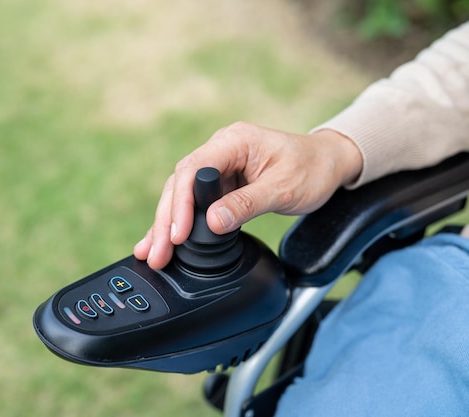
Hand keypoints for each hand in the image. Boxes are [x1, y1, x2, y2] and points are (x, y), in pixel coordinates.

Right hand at [133, 121, 362, 269]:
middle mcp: (220, 150)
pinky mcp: (220, 183)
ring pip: (180, 194)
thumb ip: (247, 204)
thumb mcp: (284, 188)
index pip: (193, 170)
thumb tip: (212, 223)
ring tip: (152, 254)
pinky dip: (180, 222)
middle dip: (166, 220)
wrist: (328, 163)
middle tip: (157, 253)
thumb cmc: (312, 168)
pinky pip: (194, 202)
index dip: (180, 203)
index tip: (176, 234)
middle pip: (179, 184)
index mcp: (233, 142)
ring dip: (166, 224)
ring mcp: (218, 167)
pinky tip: (163, 240)